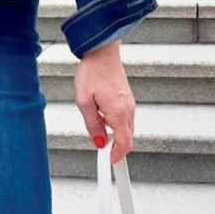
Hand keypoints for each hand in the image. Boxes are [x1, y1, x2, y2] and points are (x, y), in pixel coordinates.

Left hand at [73, 40, 134, 164]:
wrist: (102, 52)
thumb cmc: (92, 72)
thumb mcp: (84, 102)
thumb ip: (93, 125)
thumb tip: (99, 141)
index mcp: (119, 113)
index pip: (125, 144)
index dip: (117, 156)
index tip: (108, 162)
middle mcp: (128, 110)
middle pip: (128, 139)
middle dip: (116, 148)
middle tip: (102, 151)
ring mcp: (130, 104)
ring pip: (126, 130)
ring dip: (115, 136)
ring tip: (99, 131)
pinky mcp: (127, 100)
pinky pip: (125, 120)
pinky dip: (116, 126)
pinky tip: (103, 119)